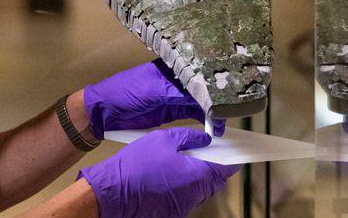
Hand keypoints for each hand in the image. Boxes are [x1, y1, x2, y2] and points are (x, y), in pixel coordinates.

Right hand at [78, 127, 240, 217]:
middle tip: (207, 154)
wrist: (111, 194)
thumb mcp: (163, 139)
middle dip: (214, 168)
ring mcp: (181, 208)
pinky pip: (183, 200)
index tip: (237, 153)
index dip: (232, 160)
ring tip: (184, 163)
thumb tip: (204, 139)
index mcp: (196, 176)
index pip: (225, 169)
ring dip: (197, 179)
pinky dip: (182, 189)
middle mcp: (192, 196)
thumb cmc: (135, 165)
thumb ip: (188, 137)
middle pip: (213, 182)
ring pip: (198, 192)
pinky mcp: (169, 214)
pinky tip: (169, 177)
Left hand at [84, 59, 225, 138]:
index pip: (196, 72)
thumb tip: (198, 98)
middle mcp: (175, 79)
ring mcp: (173, 95)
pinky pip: (191, 114)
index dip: (211, 83)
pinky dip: (202, 120)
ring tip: (221, 125)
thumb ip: (175, 93)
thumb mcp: (151, 91)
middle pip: (200, 89)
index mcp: (170, 66)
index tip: (225, 95)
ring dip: (210, 113)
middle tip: (226, 115)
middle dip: (214, 100)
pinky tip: (211, 126)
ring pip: (198, 103)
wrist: (104, 112)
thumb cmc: (124, 92)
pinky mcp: (171, 110)